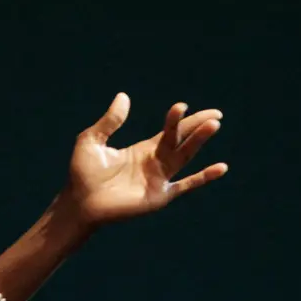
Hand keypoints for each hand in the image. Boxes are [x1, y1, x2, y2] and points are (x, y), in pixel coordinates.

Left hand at [62, 93, 226, 227]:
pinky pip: (186, 185)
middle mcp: (155, 162)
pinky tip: (220, 168)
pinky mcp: (159, 195)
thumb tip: (123, 96)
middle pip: (182, 141)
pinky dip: (203, 178)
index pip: (168, 131)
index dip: (178, 118)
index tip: (183, 106)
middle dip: (197, 127)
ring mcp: (159, 179)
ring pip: (185, 156)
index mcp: (143, 149)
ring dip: (199, 141)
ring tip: (214, 125)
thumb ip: (109, 121)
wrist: (80, 203)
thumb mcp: (92, 140)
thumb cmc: (83, 174)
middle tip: (216, 114)